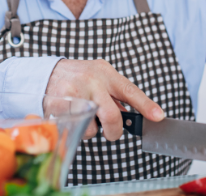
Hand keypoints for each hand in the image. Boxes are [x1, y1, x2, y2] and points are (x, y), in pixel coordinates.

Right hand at [45, 59, 164, 140]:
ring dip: (91, 129)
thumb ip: (115, 94)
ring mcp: (75, 93)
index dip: (146, 105)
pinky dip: (77, 129)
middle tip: (112, 133)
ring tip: (84, 117)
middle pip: (112, 115)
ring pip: (92, 127)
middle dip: (115, 131)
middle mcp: (92, 81)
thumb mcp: (99, 77)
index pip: (129, 90)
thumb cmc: (78, 77)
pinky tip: (72, 116)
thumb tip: (132, 114)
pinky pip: (76, 129)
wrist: (47, 73)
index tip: (158, 116)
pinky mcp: (61, 105)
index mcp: (106, 73)